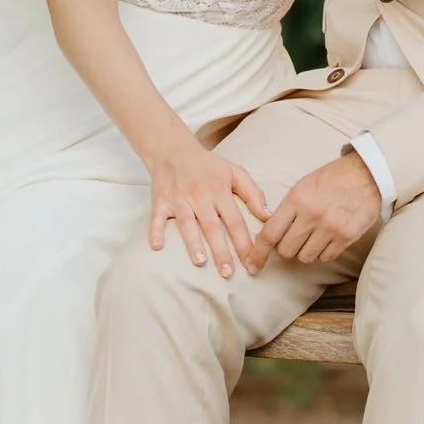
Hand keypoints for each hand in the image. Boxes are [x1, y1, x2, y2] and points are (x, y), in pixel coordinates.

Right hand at [147, 140, 272, 277]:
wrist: (173, 149)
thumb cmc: (208, 165)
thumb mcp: (234, 172)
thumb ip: (253, 193)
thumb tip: (268, 216)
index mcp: (219, 190)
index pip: (235, 220)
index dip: (244, 242)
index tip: (251, 261)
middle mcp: (200, 196)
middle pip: (212, 226)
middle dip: (221, 250)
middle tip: (228, 273)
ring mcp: (179, 199)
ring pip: (187, 223)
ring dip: (193, 243)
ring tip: (200, 262)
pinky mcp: (160, 201)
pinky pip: (157, 218)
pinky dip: (155, 231)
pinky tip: (157, 246)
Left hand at [249, 151, 381, 270]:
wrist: (367, 174)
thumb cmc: (331, 179)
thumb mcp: (303, 186)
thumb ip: (286, 209)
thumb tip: (268, 233)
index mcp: (297, 199)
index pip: (270, 233)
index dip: (258, 253)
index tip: (252, 264)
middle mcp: (312, 215)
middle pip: (286, 250)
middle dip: (286, 249)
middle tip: (293, 239)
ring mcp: (330, 227)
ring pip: (305, 257)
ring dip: (305, 251)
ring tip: (313, 237)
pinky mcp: (347, 236)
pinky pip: (326, 258)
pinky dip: (323, 253)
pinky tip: (328, 238)